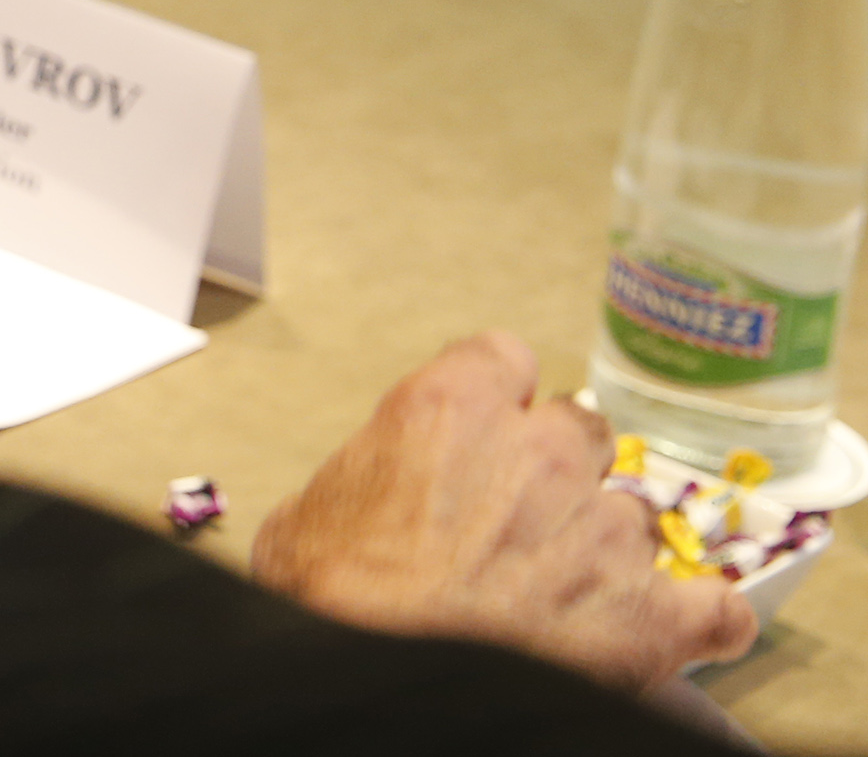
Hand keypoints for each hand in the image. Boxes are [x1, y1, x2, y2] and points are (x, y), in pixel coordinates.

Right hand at [251, 333, 753, 691]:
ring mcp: (603, 533)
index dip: (498, 396)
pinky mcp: (649, 617)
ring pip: (636, 514)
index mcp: (451, 409)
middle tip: (523, 516)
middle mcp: (542, 454)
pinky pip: (714, 606)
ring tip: (572, 590)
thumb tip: (370, 500)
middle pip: (583, 430)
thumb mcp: (312, 508)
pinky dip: (701, 617)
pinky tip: (679, 625)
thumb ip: (368, 475)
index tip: (486, 428)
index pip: (504, 358)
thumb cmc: (333, 593)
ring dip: (611, 544)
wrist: (381, 667)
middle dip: (560, 468)